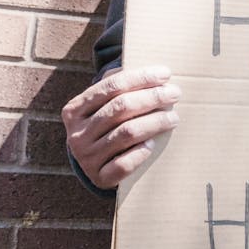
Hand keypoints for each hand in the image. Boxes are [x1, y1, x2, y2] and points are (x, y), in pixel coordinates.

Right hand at [62, 66, 180, 190]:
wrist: (94, 165)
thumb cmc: (107, 126)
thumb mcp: (102, 105)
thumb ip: (118, 86)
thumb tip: (152, 70)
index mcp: (74, 110)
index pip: (111, 86)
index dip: (141, 78)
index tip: (165, 73)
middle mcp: (77, 134)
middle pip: (120, 108)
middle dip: (152, 97)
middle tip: (175, 93)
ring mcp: (86, 158)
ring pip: (126, 133)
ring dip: (155, 122)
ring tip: (173, 117)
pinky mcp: (99, 178)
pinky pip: (123, 164)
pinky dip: (140, 152)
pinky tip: (153, 144)